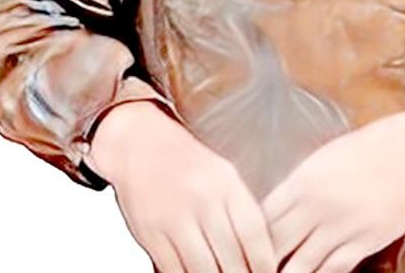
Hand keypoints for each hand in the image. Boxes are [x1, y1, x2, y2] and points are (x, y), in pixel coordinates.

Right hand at [88, 100, 276, 272]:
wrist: (139, 145)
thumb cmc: (189, 162)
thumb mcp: (223, 174)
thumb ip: (241, 209)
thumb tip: (261, 252)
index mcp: (225, 182)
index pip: (253, 232)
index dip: (265, 262)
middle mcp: (201, 200)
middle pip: (230, 257)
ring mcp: (173, 219)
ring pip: (202, 270)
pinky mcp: (150, 234)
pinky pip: (173, 271)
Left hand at [260, 105, 404, 272]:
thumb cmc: (368, 148)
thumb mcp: (325, 159)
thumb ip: (298, 187)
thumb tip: (273, 214)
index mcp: (303, 180)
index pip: (261, 220)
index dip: (249, 240)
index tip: (242, 251)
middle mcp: (318, 205)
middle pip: (274, 247)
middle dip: (261, 263)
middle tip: (251, 270)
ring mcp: (341, 226)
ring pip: (300, 267)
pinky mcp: (365, 242)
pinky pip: (332, 270)